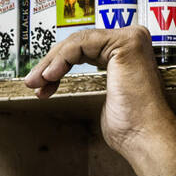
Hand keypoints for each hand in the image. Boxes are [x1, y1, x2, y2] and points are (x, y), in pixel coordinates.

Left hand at [24, 26, 175, 175]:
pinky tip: (51, 76)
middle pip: (77, 42)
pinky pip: (81, 44)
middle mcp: (131, 40)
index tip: (40, 84)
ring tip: (36, 82)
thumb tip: (58, 75)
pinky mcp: (126, 42)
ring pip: (76, 41)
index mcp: (126, 51)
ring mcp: (131, 38)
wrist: (143, 136)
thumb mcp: (101, 96)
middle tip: (32, 82)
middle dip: (50, 63)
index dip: (57, 64)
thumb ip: (88, 79)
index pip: (82, 47)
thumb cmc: (129, 125)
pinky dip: (61, 59)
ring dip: (51, 63)